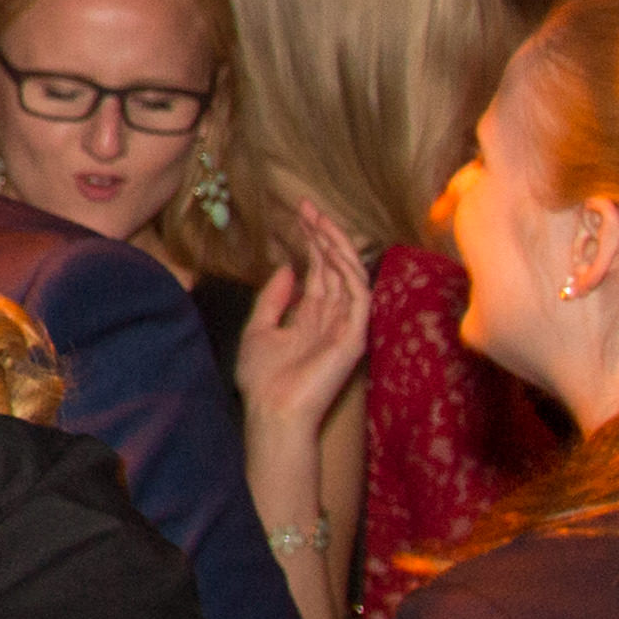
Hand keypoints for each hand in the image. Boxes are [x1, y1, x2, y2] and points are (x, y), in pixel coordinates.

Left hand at [238, 199, 374, 441]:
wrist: (272, 412)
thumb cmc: (264, 380)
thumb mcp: (259, 329)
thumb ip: (274, 299)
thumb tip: (286, 267)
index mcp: (313, 316)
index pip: (320, 270)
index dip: (312, 241)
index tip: (300, 213)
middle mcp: (334, 317)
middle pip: (335, 267)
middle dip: (324, 235)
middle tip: (308, 206)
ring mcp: (347, 326)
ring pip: (350, 276)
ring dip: (336, 246)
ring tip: (319, 220)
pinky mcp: (355, 337)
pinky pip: (359, 297)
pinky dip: (348, 272)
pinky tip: (332, 251)